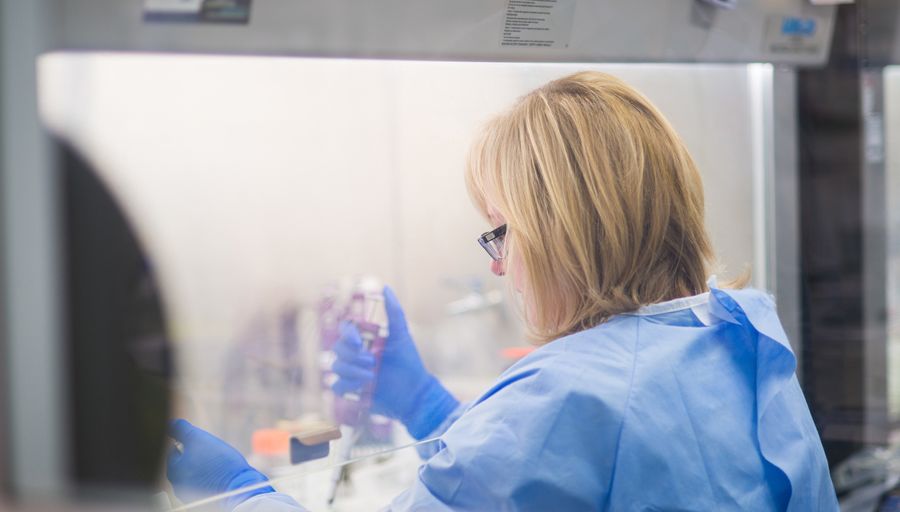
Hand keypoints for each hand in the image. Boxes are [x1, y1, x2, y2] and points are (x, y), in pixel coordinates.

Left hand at [167, 419, 273, 509]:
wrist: (238, 487)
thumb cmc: (218, 463)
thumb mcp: (197, 439)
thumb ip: (180, 429)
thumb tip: (170, 423)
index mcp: (173, 471)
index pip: (175, 449)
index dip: (190, 442)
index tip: (204, 444)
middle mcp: (177, 485)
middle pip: (185, 462)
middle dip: (197, 455)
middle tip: (212, 453)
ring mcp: (190, 494)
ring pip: (195, 472)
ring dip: (204, 466)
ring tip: (218, 464)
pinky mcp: (203, 498)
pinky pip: (203, 482)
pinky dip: (210, 477)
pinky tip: (220, 474)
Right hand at [331, 286, 458, 438]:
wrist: (415, 392)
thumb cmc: (409, 362)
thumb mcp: (402, 335)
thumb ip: (394, 312)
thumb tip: (385, 287)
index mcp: (365, 340)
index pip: (345, 331)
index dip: (347, 334)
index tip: (358, 341)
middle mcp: (356, 355)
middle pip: (338, 349)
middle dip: (352, 355)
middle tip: (371, 360)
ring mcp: (352, 373)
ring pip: (336, 367)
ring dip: (352, 371)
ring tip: (371, 375)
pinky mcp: (351, 391)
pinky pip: (337, 386)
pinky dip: (347, 386)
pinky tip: (362, 387)